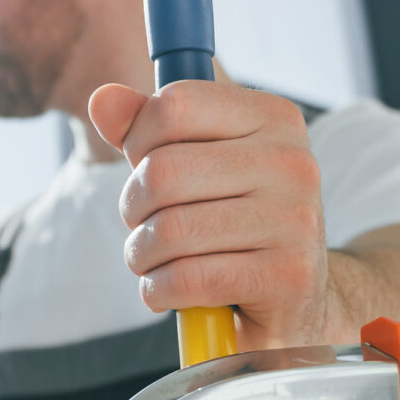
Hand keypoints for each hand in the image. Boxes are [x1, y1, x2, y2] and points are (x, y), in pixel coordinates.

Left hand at [89, 79, 334, 351]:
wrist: (297, 300)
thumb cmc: (235, 221)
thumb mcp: (198, 164)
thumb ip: (149, 130)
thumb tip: (103, 99)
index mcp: (274, 118)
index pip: (175, 105)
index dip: (137, 141)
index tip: (145, 171)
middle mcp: (292, 162)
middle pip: (163, 171)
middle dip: (133, 207)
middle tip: (143, 226)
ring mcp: (295, 220)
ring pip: (170, 231)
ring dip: (142, 255)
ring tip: (153, 262)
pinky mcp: (288, 276)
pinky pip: (187, 279)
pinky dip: (158, 290)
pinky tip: (166, 291)